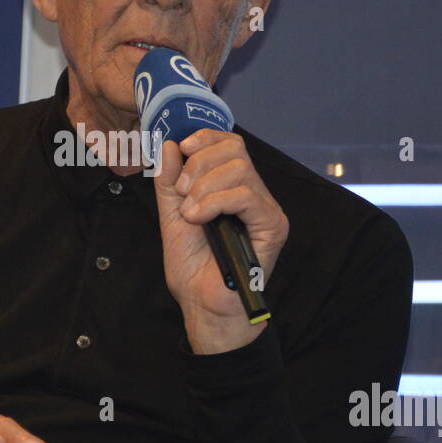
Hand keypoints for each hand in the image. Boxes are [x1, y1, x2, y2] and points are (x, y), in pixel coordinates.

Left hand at [153, 130, 288, 352]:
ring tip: (190, 213)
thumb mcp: (172, 214)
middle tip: (182, 194)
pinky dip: (215, 201)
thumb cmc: (192, 266)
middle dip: (198, 164)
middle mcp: (255, 194)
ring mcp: (266, 209)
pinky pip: (245, 195)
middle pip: (235, 149)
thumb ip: (169, 180)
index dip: (205, 138)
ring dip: (204, 186)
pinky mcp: (272, 225)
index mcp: (234, 188)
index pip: (230, 143)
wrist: (202, 303)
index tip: (182, 150)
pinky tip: (200, 217)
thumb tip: (169, 143)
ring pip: (239, 169)